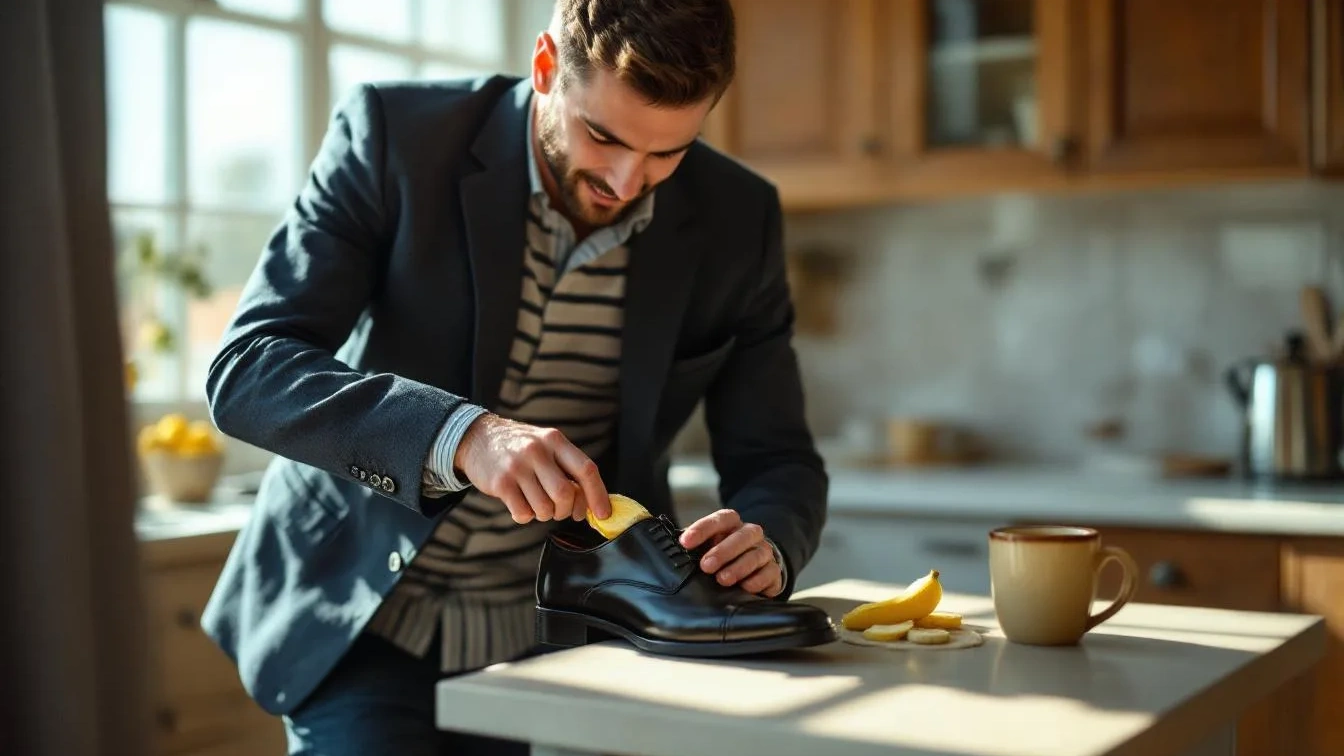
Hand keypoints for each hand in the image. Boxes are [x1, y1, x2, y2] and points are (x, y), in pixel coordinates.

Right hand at [454, 413, 610, 523]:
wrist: (477, 437)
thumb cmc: (519, 446)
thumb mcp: (546, 445)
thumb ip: (567, 468)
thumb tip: (591, 503)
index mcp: (554, 440)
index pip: (586, 469)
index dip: (598, 495)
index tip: (603, 513)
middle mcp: (537, 451)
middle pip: (565, 494)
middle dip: (566, 510)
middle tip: (560, 509)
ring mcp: (517, 467)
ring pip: (544, 508)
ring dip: (544, 514)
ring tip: (536, 502)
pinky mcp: (500, 483)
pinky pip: (523, 514)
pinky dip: (525, 516)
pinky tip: (519, 503)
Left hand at [678, 509, 783, 596]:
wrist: (756, 567)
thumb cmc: (724, 556)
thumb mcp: (707, 547)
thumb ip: (693, 546)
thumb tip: (670, 549)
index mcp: (732, 525)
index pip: (721, 519)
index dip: (703, 528)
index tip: (685, 542)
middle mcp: (750, 535)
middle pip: (741, 536)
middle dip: (722, 551)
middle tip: (705, 565)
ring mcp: (764, 552)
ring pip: (756, 555)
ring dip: (738, 567)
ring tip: (722, 579)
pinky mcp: (774, 571)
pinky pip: (769, 573)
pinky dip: (757, 580)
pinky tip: (745, 587)